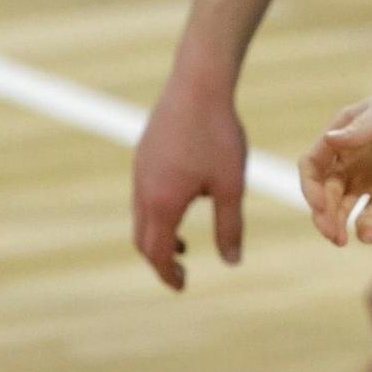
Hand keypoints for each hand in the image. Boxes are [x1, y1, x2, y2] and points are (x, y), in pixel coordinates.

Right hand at [132, 75, 246, 289]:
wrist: (197, 84)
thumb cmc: (218, 135)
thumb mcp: (231, 185)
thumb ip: (230, 226)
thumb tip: (232, 262)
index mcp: (161, 204)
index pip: (156, 253)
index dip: (167, 274)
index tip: (183, 286)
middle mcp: (142, 190)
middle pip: (143, 239)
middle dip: (159, 259)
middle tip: (180, 271)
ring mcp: (139, 170)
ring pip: (141, 215)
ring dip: (158, 235)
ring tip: (182, 244)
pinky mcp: (144, 153)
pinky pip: (144, 194)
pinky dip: (157, 212)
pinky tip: (184, 201)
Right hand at [299, 85, 371, 245]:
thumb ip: (363, 124)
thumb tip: (330, 139)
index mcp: (342, 136)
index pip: (312, 165)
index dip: (310, 187)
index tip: (320, 205)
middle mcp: (349, 160)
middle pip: (324, 192)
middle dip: (323, 214)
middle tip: (333, 234)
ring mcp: (366, 178)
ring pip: (341, 207)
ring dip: (337, 225)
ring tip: (344, 241)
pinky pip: (369, 214)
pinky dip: (365, 227)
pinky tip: (368, 237)